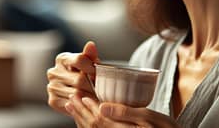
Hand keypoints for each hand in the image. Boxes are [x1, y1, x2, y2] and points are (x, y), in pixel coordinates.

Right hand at [47, 41, 99, 114]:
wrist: (75, 89)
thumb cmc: (84, 72)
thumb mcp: (88, 62)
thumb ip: (90, 55)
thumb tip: (91, 44)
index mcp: (62, 58)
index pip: (79, 60)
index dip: (92, 68)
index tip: (100, 74)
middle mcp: (54, 72)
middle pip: (79, 79)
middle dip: (93, 86)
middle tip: (104, 90)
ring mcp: (52, 86)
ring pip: (76, 93)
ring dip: (90, 97)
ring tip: (100, 98)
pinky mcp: (53, 100)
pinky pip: (71, 104)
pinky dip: (82, 104)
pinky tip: (89, 103)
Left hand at [66, 96, 180, 127]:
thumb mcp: (148, 117)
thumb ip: (125, 112)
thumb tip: (102, 107)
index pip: (99, 119)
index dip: (87, 107)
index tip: (78, 95)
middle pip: (93, 126)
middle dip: (80, 112)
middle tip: (70, 100)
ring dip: (82, 119)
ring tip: (73, 108)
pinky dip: (90, 127)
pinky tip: (86, 120)